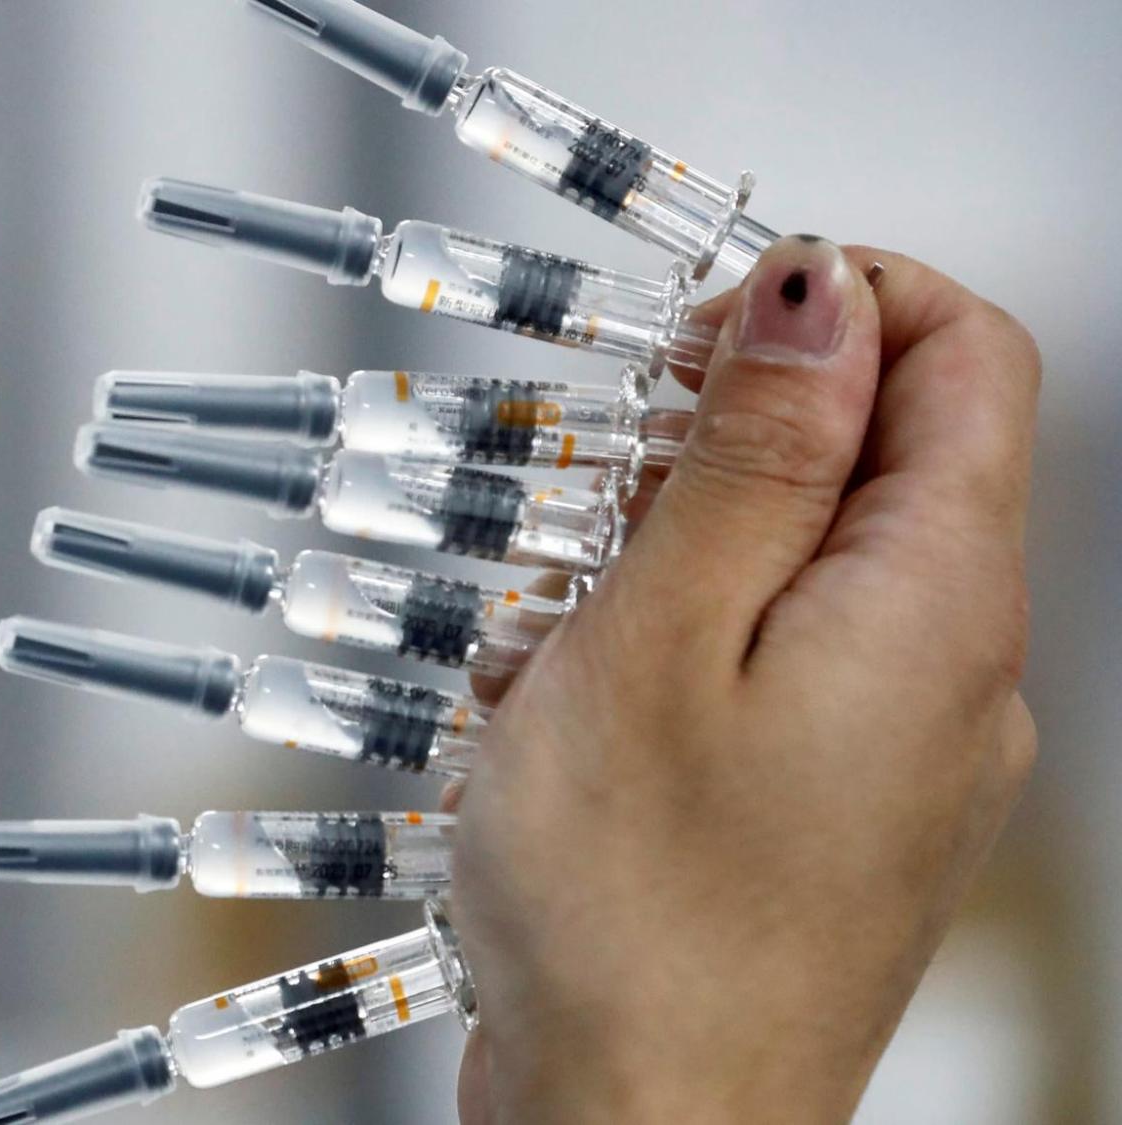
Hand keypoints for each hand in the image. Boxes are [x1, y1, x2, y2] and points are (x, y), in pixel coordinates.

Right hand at [445, 237, 1041, 1122]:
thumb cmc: (635, 917)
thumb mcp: (661, 634)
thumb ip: (752, 454)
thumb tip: (818, 290)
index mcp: (937, 600)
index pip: (965, 350)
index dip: (832, 302)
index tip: (694, 343)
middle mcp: (956, 670)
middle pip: (884, 455)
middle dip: (728, 438)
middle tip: (603, 492)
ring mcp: (906, 748)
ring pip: (813, 563)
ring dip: (681, 551)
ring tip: (567, 624)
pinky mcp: (840, 806)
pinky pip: (781, 666)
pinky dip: (680, 646)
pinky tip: (583, 704)